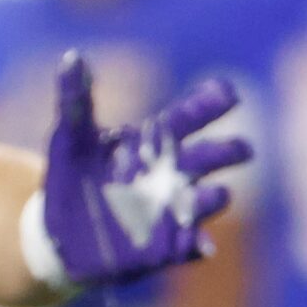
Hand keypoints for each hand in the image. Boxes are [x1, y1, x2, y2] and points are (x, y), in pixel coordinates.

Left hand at [35, 54, 251, 289]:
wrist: (63, 236)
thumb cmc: (70, 179)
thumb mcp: (69, 138)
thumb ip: (76, 101)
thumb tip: (74, 57)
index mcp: (152, 145)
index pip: (187, 119)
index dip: (207, 105)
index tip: (228, 91)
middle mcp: (172, 176)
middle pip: (209, 158)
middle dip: (227, 152)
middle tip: (243, 148)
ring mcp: (173, 212)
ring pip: (204, 201)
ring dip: (213, 198)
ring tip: (217, 193)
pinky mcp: (168, 248)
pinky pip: (191, 248)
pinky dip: (198, 246)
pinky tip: (202, 246)